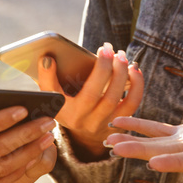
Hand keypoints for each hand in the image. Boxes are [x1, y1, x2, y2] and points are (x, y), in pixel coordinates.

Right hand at [37, 43, 143, 159]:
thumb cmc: (63, 106)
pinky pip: (133, 103)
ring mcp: (106, 123)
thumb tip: (48, 58)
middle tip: (109, 48)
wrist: (80, 135)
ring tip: (121, 55)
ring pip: (120, 99)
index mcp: (69, 114)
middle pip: (104, 95)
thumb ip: (46, 78)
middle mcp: (88, 122)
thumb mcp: (49, 96)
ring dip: (124, 74)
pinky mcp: (120, 122)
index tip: (99, 50)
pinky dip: (137, 85)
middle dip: (109, 68)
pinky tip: (134, 69)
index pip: (85, 94)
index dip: (95, 72)